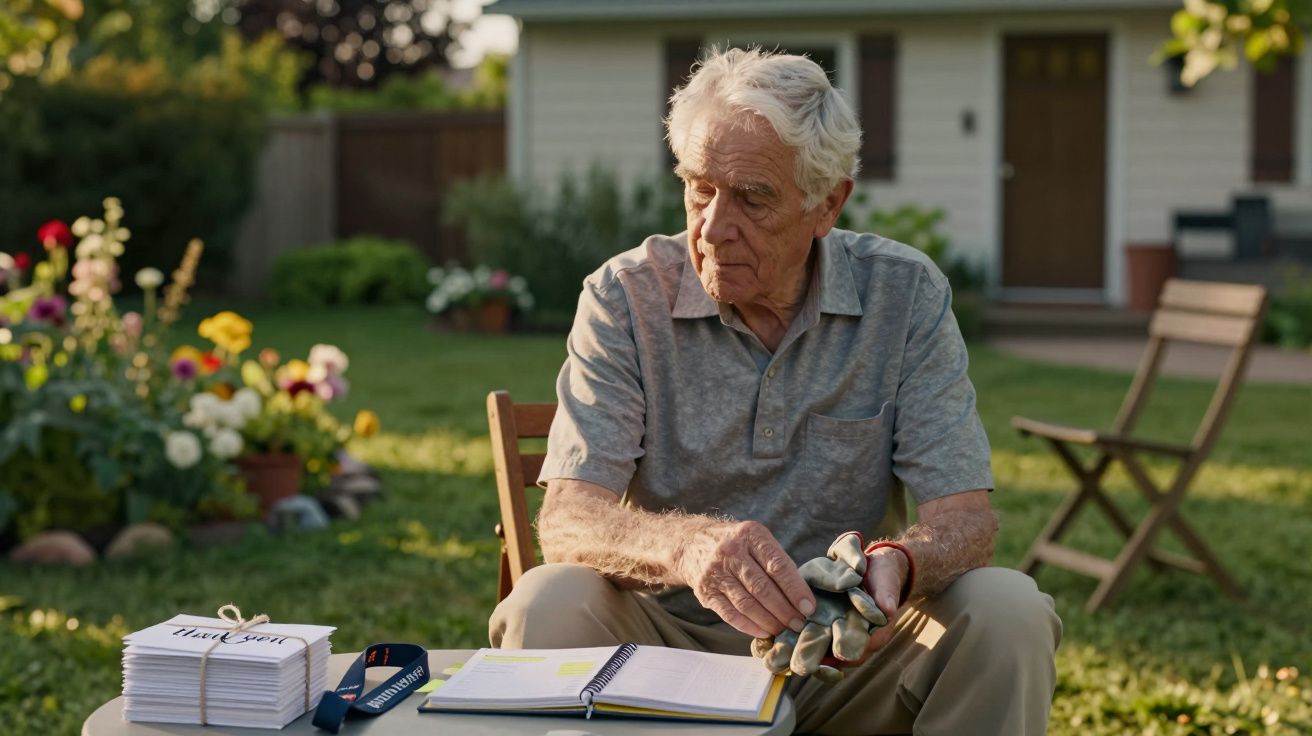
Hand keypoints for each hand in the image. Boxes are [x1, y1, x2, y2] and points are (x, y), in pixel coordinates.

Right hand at [674, 520, 814, 638]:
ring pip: (747, 604)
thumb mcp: (756, 539)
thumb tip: (802, 597)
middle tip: (799, 625)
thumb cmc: (736, 544)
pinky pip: (730, 614)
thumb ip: (777, 561)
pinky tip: (763, 632)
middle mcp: (730, 551)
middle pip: (762, 588)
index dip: (795, 589)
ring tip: (784, 630)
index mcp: (750, 535)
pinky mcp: (705, 591)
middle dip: (784, 610)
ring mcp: (715, 572)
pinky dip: (749, 626)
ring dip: (769, 622)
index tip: (809, 607)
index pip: (777, 566)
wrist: (692, 544)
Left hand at [750, 532, 902, 681]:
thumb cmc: (881, 577)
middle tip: (797, 665)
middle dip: (810, 658)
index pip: (855, 645)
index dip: (846, 648)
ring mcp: (821, 629)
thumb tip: (886, 609)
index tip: (838, 652)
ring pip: (803, 647)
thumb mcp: (886, 580)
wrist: (868, 568)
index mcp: (864, 631)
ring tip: (771, 660)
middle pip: (825, 652)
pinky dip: (775, 640)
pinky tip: (761, 644)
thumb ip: (886, 594)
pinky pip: (789, 634)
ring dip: (788, 654)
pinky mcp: (804, 619)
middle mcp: (840, 636)